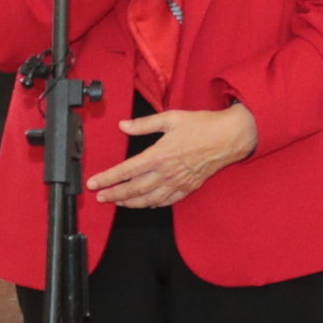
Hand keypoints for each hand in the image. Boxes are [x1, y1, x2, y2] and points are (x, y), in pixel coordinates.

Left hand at [90, 104, 257, 208]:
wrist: (228, 137)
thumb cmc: (202, 125)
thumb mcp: (171, 118)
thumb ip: (144, 124)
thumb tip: (123, 126)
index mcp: (159, 155)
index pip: (126, 171)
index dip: (108, 179)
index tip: (94, 183)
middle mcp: (167, 172)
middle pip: (134, 189)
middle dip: (114, 195)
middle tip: (100, 197)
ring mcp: (178, 182)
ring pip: (149, 199)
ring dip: (130, 203)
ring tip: (118, 202)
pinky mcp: (189, 187)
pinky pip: (167, 201)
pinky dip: (153, 204)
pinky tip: (146, 203)